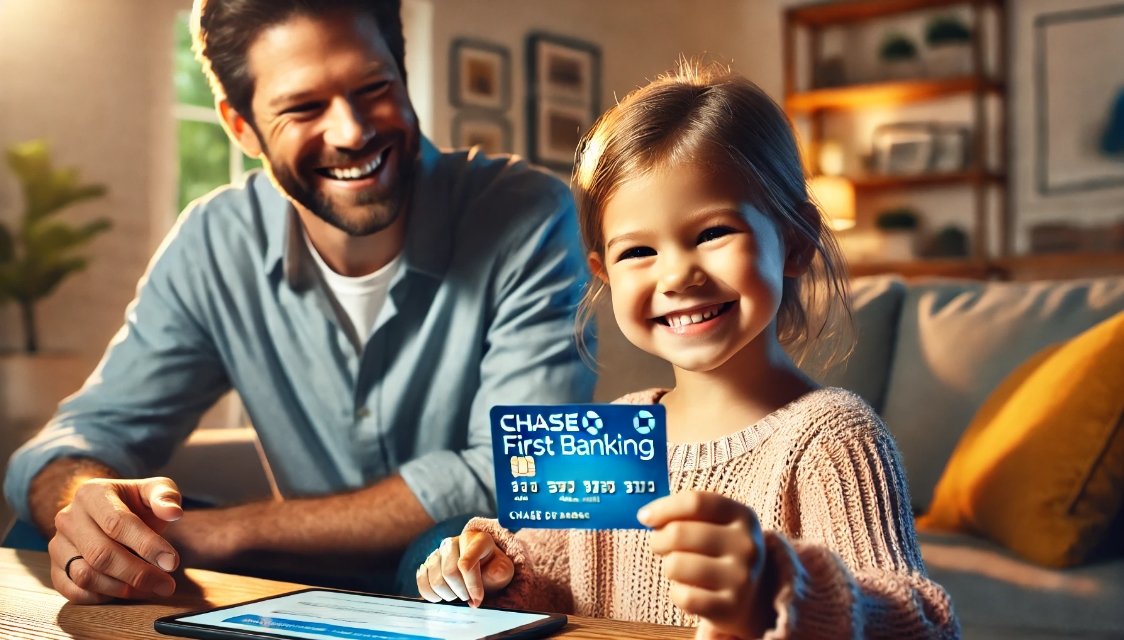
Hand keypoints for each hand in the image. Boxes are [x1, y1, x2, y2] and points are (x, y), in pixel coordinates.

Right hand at [49, 477, 182, 603]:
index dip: (147, 545)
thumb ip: (165, 496)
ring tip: (150, 589)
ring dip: (121, 588)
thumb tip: (174, 512)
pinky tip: (126, 593)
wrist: (109, 512)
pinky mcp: (55, 568)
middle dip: (137, 573)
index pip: (117, 523)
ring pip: (84, 575)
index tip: (172, 562)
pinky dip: (99, 598)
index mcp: (92, 493)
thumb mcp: (153, 490)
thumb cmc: (135, 502)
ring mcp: (58, 544)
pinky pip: (72, 590)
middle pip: (100, 554)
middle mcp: (68, 518)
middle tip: (166, 585)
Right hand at [416, 529, 513, 607]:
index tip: (477, 600)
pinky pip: (422, 582)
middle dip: (461, 591)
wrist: (481, 564)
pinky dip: (431, 595)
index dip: (472, 585)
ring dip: (448, 595)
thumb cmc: (492, 567)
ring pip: (436, 580)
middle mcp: (453, 542)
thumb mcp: (504, 569)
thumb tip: (491, 574)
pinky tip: (442, 596)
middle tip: (469, 597)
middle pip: (449, 573)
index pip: (466, 563)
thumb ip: (501, 571)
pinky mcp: (427, 563)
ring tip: (458, 595)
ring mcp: (438, 552)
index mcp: (476, 539)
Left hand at [639, 491, 769, 639]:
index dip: (663, 508)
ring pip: (675, 565)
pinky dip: (678, 594)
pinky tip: (690, 591)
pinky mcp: (730, 607)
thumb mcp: (719, 526)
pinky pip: (682, 596)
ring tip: (681, 569)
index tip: (644, 517)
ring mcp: (741, 577)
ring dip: (669, 567)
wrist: (754, 599)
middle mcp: (746, 545)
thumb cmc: (721, 554)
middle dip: (658, 540)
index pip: (695, 502)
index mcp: (743, 517)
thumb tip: (645, 516)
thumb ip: (688, 514)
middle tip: (659, 545)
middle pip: (678, 533)